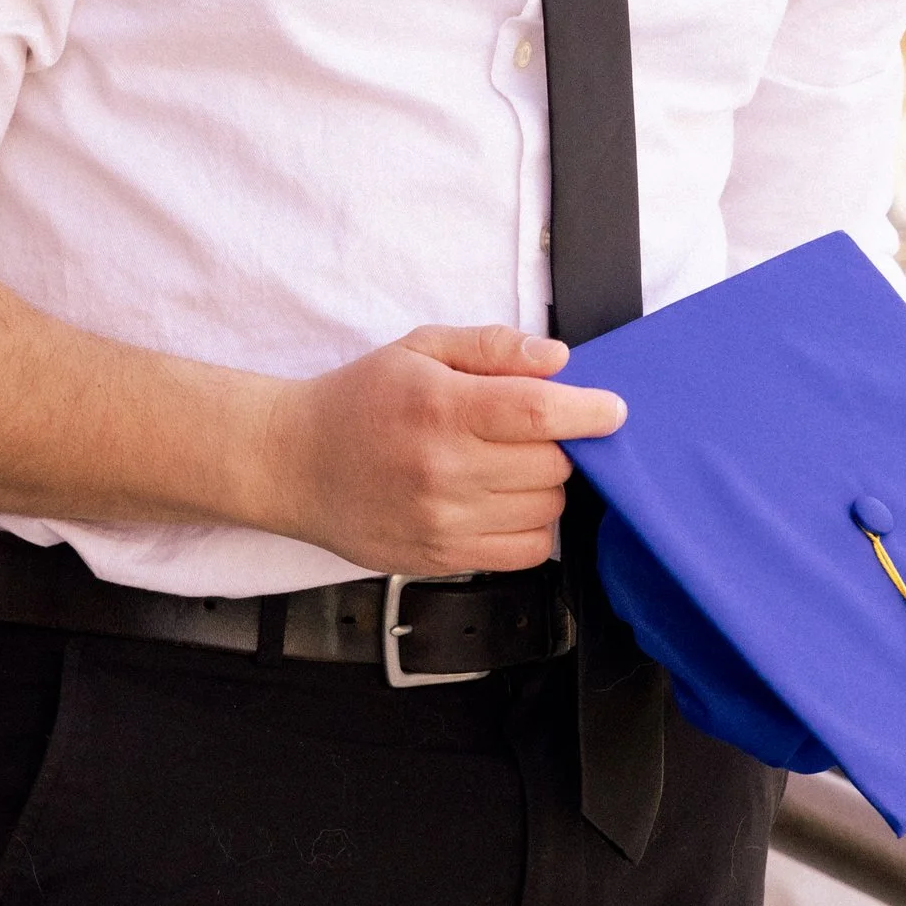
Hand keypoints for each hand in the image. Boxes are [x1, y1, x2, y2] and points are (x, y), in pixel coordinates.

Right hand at [262, 326, 625, 577]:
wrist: (293, 463)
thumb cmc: (360, 400)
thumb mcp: (419, 348)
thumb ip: (492, 347)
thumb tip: (558, 360)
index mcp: (441, 408)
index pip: (539, 412)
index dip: (589, 410)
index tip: (612, 410)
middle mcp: (445, 470)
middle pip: (552, 465)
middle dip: (561, 445)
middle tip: (535, 432)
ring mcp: (443, 522)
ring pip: (545, 512)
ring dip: (545, 487)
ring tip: (511, 466)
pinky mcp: (441, 559)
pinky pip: (524, 554)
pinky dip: (532, 528)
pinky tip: (505, 503)